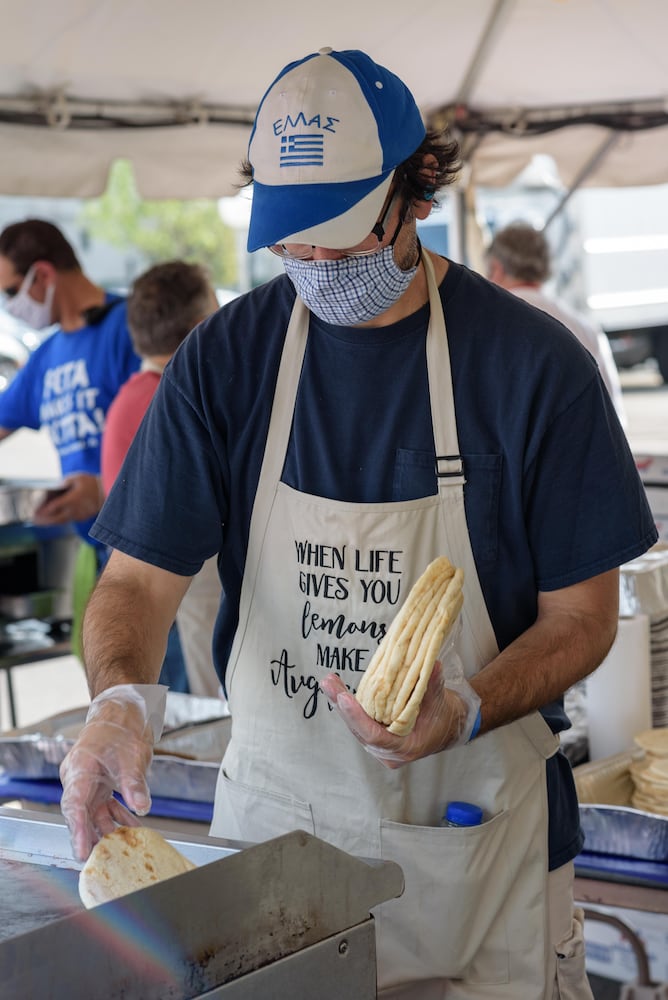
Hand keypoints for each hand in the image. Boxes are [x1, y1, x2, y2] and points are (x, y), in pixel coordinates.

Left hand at [33, 473, 103, 524]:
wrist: (109, 492)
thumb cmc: (92, 483)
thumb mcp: (77, 478)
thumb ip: (64, 483)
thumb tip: (54, 487)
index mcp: (72, 500)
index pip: (53, 507)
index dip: (43, 510)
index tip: (35, 512)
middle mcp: (74, 510)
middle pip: (56, 518)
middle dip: (44, 520)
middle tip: (35, 520)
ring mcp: (79, 515)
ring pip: (62, 521)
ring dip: (51, 522)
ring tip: (42, 522)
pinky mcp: (83, 517)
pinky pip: (69, 520)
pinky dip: (60, 520)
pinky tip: (55, 519)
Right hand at [60, 685, 164, 860]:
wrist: (124, 708)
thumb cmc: (122, 725)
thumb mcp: (132, 754)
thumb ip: (134, 782)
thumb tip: (142, 807)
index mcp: (79, 769)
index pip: (74, 806)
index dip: (78, 831)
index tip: (83, 851)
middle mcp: (79, 779)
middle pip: (81, 815)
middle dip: (91, 838)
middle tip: (102, 861)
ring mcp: (89, 783)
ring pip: (95, 815)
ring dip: (108, 831)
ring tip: (122, 850)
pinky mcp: (101, 785)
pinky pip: (107, 808)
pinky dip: (120, 819)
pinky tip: (133, 830)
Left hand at [320, 662, 477, 768]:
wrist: (445, 728)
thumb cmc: (443, 716)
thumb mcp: (440, 699)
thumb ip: (433, 684)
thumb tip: (431, 663)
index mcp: (406, 748)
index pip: (375, 736)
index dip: (357, 718)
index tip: (343, 698)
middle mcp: (389, 753)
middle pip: (359, 731)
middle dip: (342, 706)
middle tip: (328, 683)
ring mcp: (380, 747)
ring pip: (356, 727)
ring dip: (340, 704)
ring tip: (329, 681)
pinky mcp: (375, 738)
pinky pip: (359, 723)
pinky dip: (348, 706)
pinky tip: (336, 688)